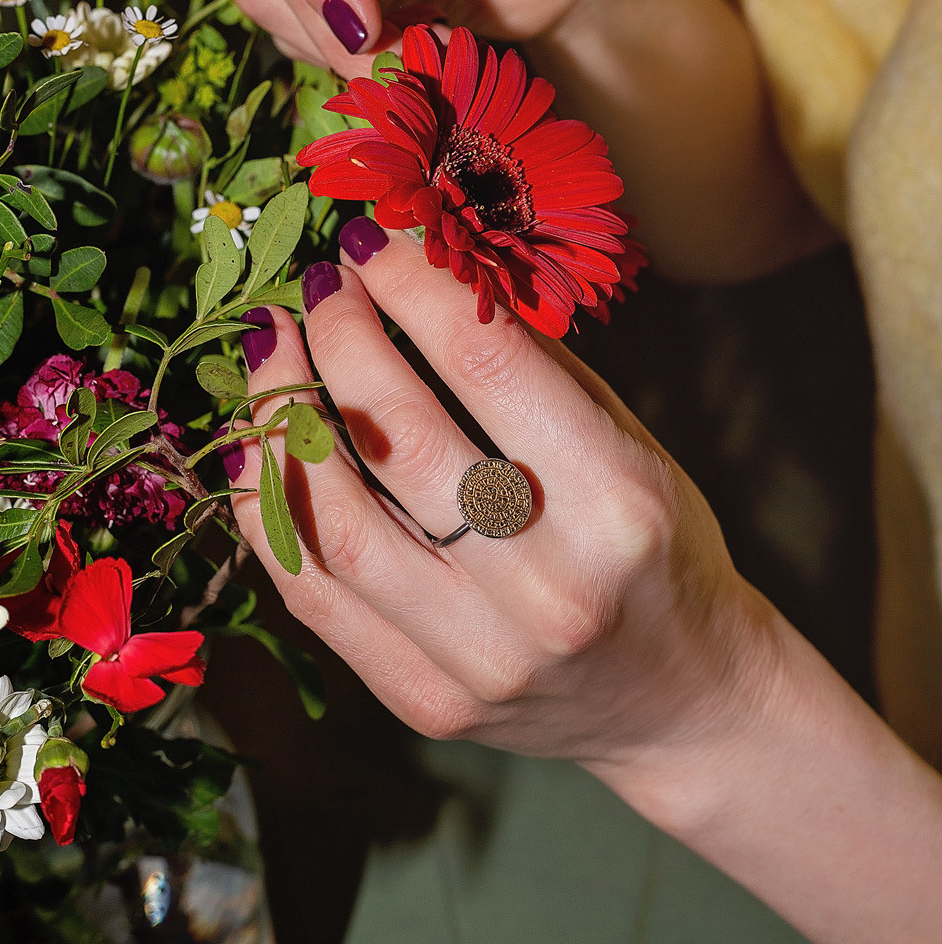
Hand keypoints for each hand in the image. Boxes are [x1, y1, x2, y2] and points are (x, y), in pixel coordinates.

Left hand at [228, 223, 778, 812]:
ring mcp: (479, 656)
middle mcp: (547, 587)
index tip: (372, 240)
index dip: (413, 284)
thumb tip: (425, 276)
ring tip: (272, 349)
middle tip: (321, 286)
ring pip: (337, 523)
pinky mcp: (427, 699)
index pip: (485, 363)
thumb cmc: (662, 554)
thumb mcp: (633, 446)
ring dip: (284, 416)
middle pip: (399, 435)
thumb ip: (535, 371)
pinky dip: (270, 512)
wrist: (684, 703)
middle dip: (341, 336)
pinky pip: (315, 596)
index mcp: (616, 504)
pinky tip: (258, 446)